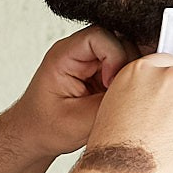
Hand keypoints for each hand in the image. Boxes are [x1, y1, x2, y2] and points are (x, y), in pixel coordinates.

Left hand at [6, 26, 137, 158]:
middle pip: (118, 39)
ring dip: (130, 75)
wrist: (32, 135)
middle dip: (128, 66)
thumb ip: (112, 103)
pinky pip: (124, 67)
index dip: (115, 55)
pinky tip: (123, 97)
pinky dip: (129, 82)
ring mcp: (90, 60)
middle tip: (124, 92)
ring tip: (122, 96)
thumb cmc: (46, 128)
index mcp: (64, 55)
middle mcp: (77, 51)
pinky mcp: (100, 71)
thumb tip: (140, 91)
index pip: (100, 36)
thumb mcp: (80, 122)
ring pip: (126, 53)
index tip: (112, 84)